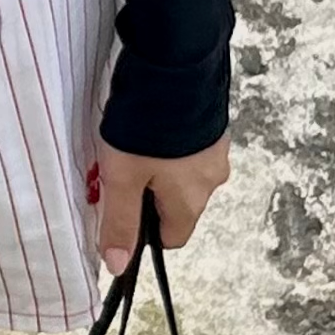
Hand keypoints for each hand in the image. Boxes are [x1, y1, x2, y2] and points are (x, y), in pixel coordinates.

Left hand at [91, 133, 231, 275]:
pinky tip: (153, 123)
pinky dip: (173, 142)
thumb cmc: (147, 127)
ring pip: (184, 174)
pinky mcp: (214, 124)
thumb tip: (118, 267)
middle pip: (178, 205)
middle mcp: (212, 181)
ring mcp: (217, 150)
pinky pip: (190, 147)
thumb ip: (120, 223)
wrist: (176, 67)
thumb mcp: (122, 178)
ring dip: (161, 165)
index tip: (122, 207)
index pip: (171, 238)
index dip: (143, 229)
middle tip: (122, 168)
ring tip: (135, 141)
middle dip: (149, 194)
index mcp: (191, 202)